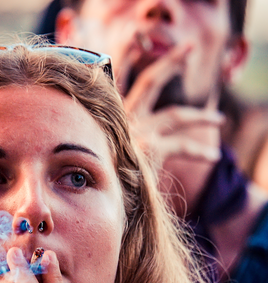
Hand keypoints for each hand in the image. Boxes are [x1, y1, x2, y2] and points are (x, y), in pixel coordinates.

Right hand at [122, 43, 223, 168]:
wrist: (104, 194)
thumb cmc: (110, 175)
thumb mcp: (112, 148)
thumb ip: (123, 132)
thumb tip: (140, 126)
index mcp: (113, 117)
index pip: (128, 84)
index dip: (144, 65)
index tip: (160, 56)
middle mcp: (123, 119)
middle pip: (150, 82)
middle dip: (171, 61)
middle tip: (190, 46)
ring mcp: (136, 132)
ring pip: (176, 114)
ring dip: (202, 116)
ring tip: (219, 119)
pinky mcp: (149, 148)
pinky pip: (183, 145)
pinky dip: (200, 152)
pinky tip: (214, 156)